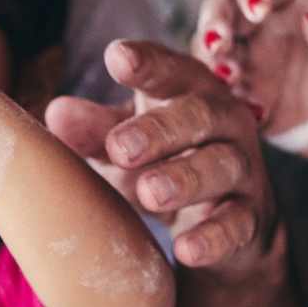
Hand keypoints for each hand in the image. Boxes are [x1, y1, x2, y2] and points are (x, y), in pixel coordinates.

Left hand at [46, 40, 277, 278]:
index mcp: (187, 91)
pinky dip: (213, 237)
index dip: (147, 63)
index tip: (117, 57)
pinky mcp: (250, 216)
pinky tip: (185, 249)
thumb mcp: (124, 145)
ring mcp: (241, 168)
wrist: (225, 223)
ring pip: (220, 166)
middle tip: (119, 147)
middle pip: (197, 115)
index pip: (169, 71)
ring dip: (184, 179)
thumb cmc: (161, 163)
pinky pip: (236, 224)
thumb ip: (94, 130)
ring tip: (148, 192)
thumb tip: (56, 112)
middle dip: (158, 130)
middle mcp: (222, 122)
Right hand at [194, 0, 307, 173]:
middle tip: (219, 44)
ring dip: (212, 62)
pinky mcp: (240, 96)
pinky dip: (229, 101)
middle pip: (218, 10)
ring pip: (209, 51)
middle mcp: (256, 26)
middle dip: (212, 23)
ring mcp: (244, 61)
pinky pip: (220, 94)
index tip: (257, 8)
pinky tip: (256, 111)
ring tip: (230, 77)